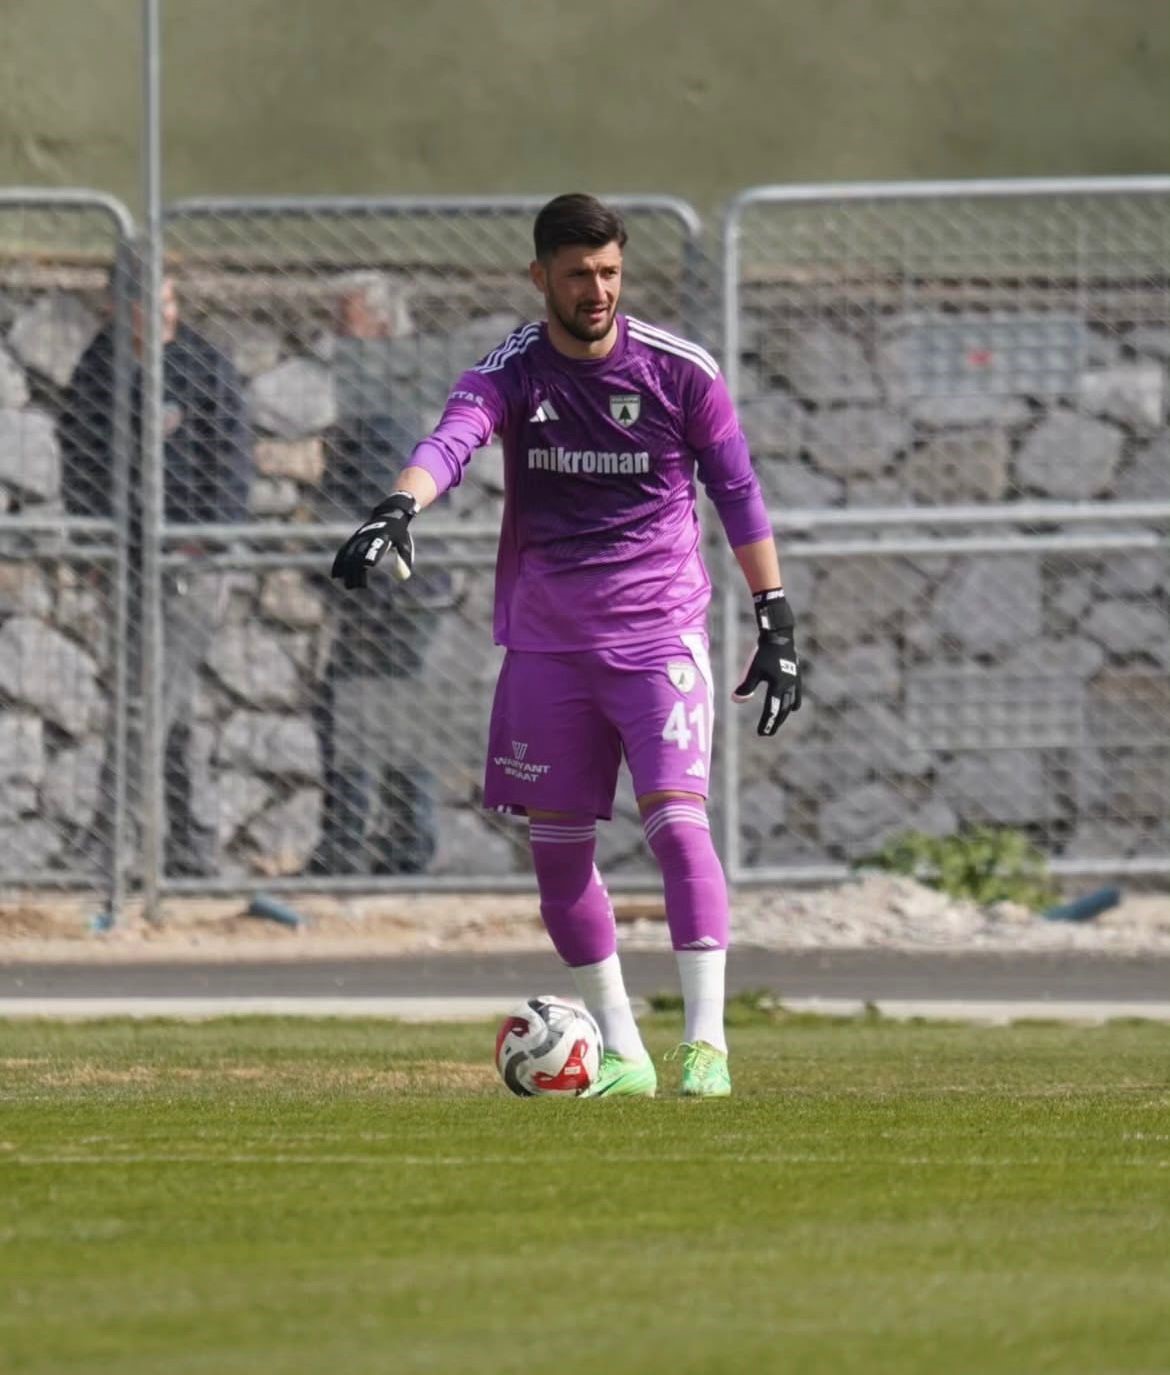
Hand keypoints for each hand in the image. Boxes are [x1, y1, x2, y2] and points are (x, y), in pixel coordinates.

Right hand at [330, 491, 417, 589]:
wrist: (389, 514)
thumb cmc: (399, 533)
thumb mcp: (405, 543)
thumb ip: (404, 559)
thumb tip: (404, 577)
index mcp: (382, 536)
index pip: (375, 548)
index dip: (370, 556)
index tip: (368, 567)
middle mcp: (367, 537)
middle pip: (359, 555)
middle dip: (356, 571)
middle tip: (358, 587)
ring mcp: (358, 538)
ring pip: (349, 555)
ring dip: (347, 571)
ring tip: (349, 586)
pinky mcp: (353, 540)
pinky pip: (343, 552)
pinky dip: (339, 563)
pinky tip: (336, 575)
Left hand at [732, 589, 801, 735]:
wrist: (780, 636)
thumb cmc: (764, 653)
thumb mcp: (752, 670)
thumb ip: (745, 687)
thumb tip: (735, 700)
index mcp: (778, 686)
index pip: (772, 710)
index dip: (767, 723)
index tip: (762, 733)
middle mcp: (789, 686)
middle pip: (782, 710)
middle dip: (775, 722)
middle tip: (769, 733)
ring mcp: (795, 682)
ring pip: (791, 703)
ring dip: (784, 714)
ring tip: (778, 721)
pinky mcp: (797, 676)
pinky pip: (796, 694)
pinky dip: (794, 702)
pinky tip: (793, 707)